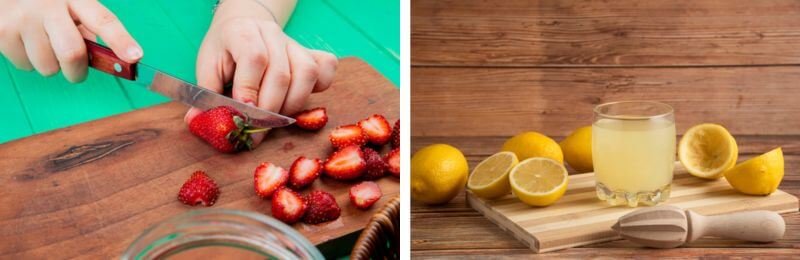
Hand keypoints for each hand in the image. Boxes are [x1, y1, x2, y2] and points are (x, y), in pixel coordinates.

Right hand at [0, 0, 141, 82]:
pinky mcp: (2, 32)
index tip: (134, 57)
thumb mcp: (68, 6)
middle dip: (77, 71)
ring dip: (50, 65)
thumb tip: (103, 58)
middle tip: (76, 71)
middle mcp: (48, 5)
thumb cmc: (42, 4)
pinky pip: (25, 66)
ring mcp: (23, 19)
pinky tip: (24, 42)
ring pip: (48, 66)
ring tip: (42, 45)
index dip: (121, 40)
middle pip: (72, 53)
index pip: (103, 20)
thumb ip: (86, 27)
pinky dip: (28, 62)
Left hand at [185, 0, 337, 142]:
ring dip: (293, 103)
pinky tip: (299, 98)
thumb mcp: (208, 67)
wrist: (243, 25)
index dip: (250, 91)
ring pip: (307, 73)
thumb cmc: (224, 51)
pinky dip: (319, 87)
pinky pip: (326, 68)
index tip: (243, 117)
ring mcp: (294, 43)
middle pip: (281, 73)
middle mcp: (271, 34)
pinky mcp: (310, 52)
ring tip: (277, 118)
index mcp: (242, 32)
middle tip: (257, 132)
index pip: (254, 60)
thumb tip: (198, 122)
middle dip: (269, 110)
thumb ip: (207, 95)